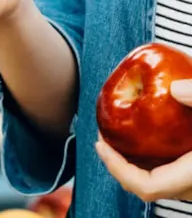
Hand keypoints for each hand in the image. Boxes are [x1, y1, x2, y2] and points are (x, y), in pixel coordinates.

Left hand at [96, 79, 191, 201]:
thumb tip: (174, 87)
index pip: (147, 187)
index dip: (118, 170)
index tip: (100, 145)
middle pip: (151, 189)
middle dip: (123, 167)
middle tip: (105, 140)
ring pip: (164, 185)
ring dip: (140, 165)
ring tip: (124, 136)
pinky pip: (175, 176)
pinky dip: (159, 161)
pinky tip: (155, 135)